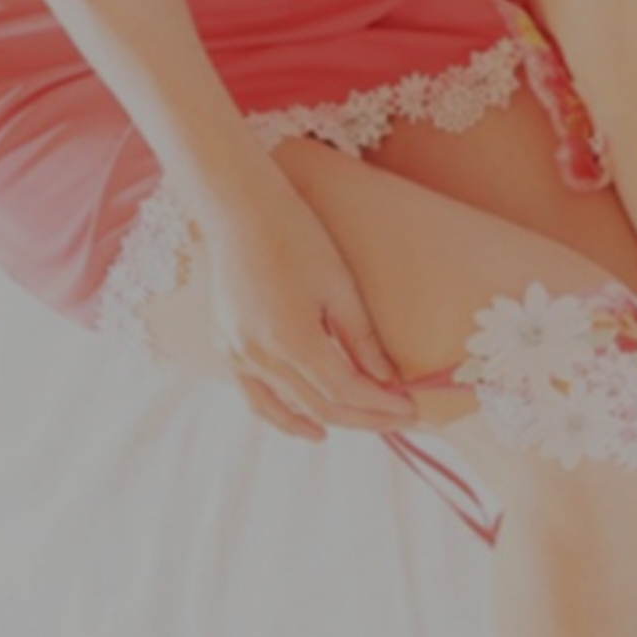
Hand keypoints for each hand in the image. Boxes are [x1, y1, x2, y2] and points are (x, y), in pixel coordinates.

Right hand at [202, 172, 415, 442]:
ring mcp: (237, 356)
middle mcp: (259, 355)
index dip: (380, 405)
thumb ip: (362, 340)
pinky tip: (311, 426)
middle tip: (399, 419)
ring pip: (290, 409)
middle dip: (365, 417)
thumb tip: (387, 381)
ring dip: (332, 421)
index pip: (345, 391)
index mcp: (291, 338)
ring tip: (367, 423)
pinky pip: (258, 399)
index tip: (410, 408)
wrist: (240, 211)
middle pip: (320, 406)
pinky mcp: (226, 350)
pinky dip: (286, 417)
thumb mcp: (339, 287)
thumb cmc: (297, 237)